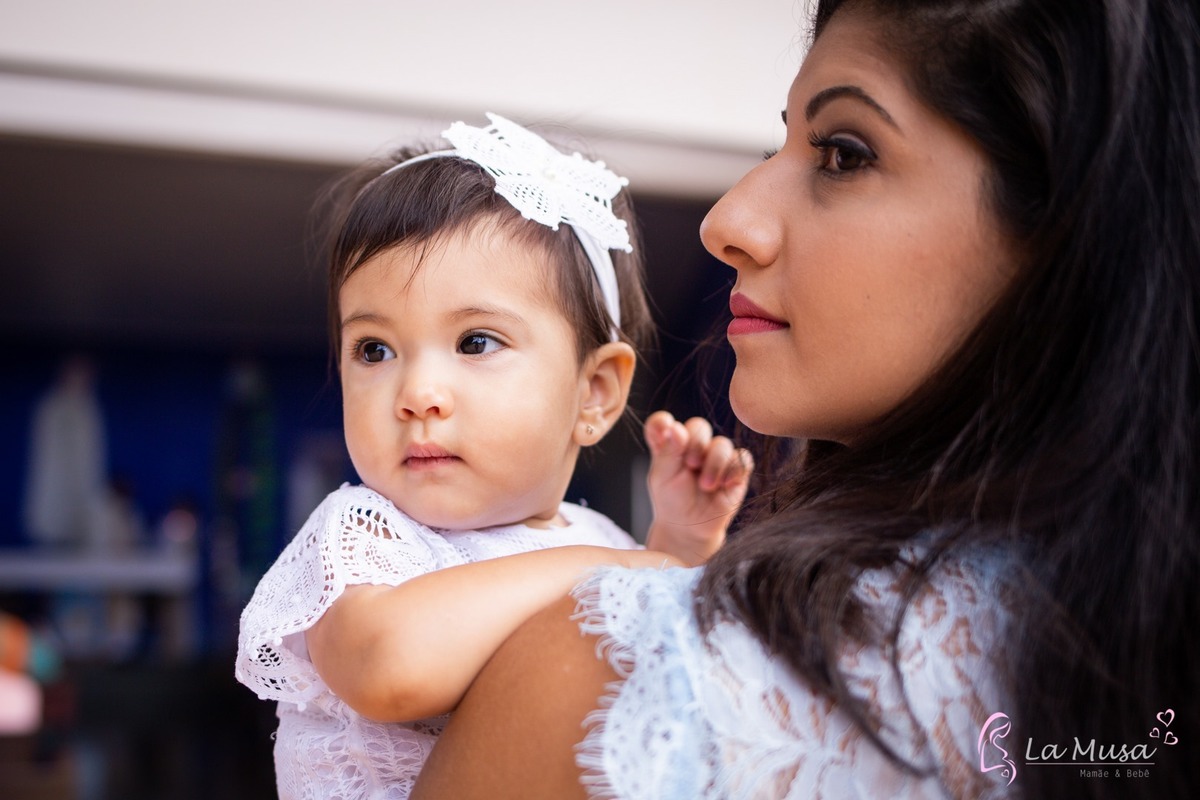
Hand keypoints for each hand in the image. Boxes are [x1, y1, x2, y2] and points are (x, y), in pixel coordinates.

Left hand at [642, 411, 752, 565]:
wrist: (690, 528)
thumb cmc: (672, 500)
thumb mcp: (662, 476)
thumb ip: (668, 450)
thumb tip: (676, 427)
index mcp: (670, 444)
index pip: (664, 423)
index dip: (663, 422)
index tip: (665, 427)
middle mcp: (694, 446)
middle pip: (698, 426)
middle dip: (696, 444)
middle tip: (690, 464)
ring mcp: (716, 457)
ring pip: (722, 444)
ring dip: (714, 463)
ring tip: (706, 486)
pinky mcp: (736, 470)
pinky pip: (742, 458)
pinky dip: (733, 470)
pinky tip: (724, 484)